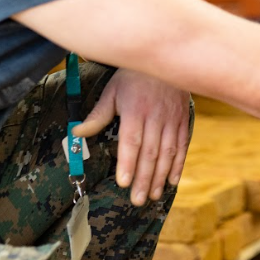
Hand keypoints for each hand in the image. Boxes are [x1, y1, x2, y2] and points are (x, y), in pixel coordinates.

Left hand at [71, 68, 191, 205]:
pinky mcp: (183, 121)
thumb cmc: (133, 77)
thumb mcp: (112, 92)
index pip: (131, 141)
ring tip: (153, 196)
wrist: (166, 60)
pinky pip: (182, 145)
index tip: (123, 183)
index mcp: (136, 110)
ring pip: (167, 153)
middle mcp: (156, 117)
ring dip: (161, 176)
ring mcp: (172, 120)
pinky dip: (179, 164)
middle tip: (136, 200)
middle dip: (143, 178)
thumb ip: (97, 116)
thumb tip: (76, 134)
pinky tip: (173, 181)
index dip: (128, 163)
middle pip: (150, 153)